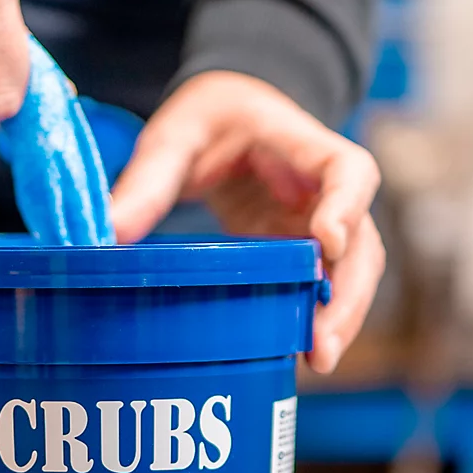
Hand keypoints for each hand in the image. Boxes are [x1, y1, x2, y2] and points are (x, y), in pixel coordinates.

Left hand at [110, 71, 384, 373]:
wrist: (228, 112)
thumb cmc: (208, 118)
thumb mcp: (173, 136)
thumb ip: (147, 179)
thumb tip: (109, 232)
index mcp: (298, 143)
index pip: (347, 169)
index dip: (347, 205)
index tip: (330, 242)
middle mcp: (323, 185)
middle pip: (362, 239)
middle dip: (348, 292)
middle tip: (321, 344)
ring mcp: (319, 218)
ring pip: (354, 269)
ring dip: (341, 314)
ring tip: (315, 360)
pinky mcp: (304, 245)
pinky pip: (325, 281)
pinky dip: (318, 316)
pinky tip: (300, 354)